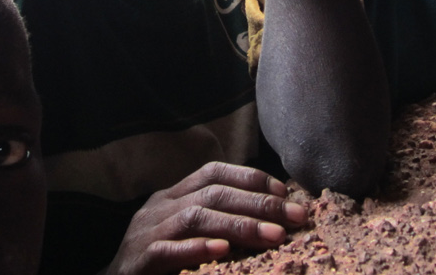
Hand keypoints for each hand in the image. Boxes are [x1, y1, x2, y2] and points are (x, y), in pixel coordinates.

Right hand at [103, 162, 306, 274]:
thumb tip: (270, 218)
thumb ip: (216, 222)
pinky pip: (169, 250)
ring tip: (274, 236)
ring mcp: (147, 231)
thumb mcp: (185, 234)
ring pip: (196, 218)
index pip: (213, 173)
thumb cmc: (158, 262)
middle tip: (295, 216)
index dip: (250, 178)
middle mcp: (160, 207)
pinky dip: (197, 249)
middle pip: (212, 194)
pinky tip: (223, 252)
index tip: (284, 192)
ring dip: (239, 225)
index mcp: (172, 196)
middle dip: (258, 203)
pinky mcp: (140, 259)